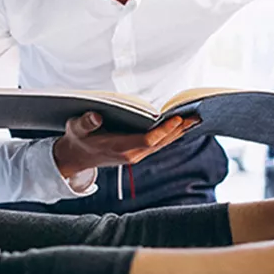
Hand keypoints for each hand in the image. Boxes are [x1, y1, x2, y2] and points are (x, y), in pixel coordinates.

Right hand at [52, 111, 199, 179]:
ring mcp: (136, 155)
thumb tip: (95, 115)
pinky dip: (171, 135)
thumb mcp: (76, 128)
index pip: (147, 140)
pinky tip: (182, 126)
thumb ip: (86, 123)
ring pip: (162, 144)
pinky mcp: (138, 152)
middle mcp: (131, 154)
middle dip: (179, 130)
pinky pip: (159, 144)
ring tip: (196, 119)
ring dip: (179, 132)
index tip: (177, 118)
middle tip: (197, 116)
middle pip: (161, 143)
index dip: (164, 130)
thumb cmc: (78, 139)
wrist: (77, 158)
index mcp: (119, 147)